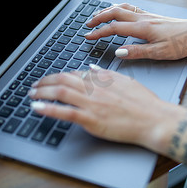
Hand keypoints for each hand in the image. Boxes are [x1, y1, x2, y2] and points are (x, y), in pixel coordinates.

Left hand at [28, 66, 186, 151]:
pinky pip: (65, 112)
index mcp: (103, 78)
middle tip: (35, 86)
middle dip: (45, 81)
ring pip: (60, 92)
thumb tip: (91, 68)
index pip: (75, 73)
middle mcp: (96, 88)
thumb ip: (106, 74)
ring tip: (32, 95)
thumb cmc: (145, 103)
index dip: (59, 76)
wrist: (155, 119)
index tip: (51, 80)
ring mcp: (93, 103)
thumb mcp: (126, 81)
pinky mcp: (92, 119)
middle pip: (63, 79)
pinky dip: (48, 109)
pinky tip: (37, 108)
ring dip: (42, 92)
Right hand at [85, 3, 186, 59]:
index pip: (115, 28)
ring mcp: (148, 15)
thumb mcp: (160, 53)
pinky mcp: (152, 16)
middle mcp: (143, 18)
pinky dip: (119, 8)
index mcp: (143, 28)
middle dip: (98, 18)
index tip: (88, 36)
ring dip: (108, 11)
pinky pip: (131, 8)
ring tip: (97, 16)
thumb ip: (138, 52)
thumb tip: (119, 52)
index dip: (99, 32)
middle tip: (87, 24)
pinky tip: (118, 11)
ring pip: (122, 8)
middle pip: (115, 13)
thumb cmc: (182, 43)